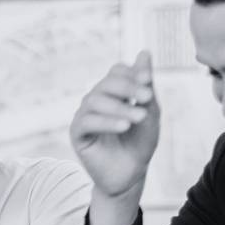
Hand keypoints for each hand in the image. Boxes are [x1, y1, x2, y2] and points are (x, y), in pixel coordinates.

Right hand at [70, 51, 160, 199]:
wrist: (131, 174)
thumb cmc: (140, 142)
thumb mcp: (148, 110)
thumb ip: (145, 83)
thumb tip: (145, 51)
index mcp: (112, 92)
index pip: (117, 72)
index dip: (132, 75)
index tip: (148, 83)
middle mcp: (95, 100)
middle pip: (106, 83)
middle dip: (128, 89)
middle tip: (147, 99)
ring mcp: (84, 115)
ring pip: (96, 100)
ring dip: (120, 108)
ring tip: (139, 118)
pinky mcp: (76, 133)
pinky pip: (87, 121)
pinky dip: (106, 122)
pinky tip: (124, 127)